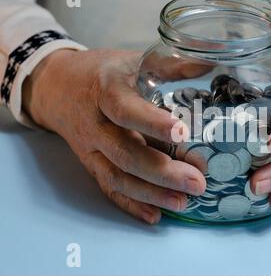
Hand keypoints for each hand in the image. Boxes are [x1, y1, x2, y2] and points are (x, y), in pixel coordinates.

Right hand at [23, 49, 207, 223]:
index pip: (126, 110)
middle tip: (197, 182)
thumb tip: (208, 64)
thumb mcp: (131, 60)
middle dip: (162, 172)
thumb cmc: (101, 72)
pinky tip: (154, 215)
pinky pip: (108, 188)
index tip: (182, 133)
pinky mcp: (91, 164)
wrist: (58, 87)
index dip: (152, 123)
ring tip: (183, 202)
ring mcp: (90, 149)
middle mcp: (95, 124)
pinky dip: (131, 204)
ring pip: (117, 177)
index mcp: (106, 92)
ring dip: (151, 193)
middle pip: (125, 153)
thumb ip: (168, 65)